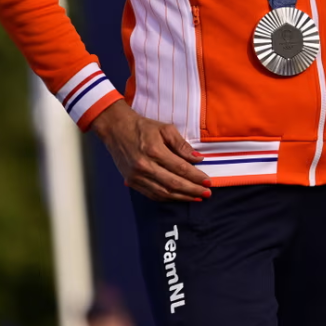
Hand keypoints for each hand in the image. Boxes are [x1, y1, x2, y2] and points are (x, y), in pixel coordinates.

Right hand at [90, 100, 211, 201]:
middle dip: (192, 190)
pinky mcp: (131, 182)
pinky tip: (179, 197)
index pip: (180, 168)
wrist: (116, 130)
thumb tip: (198, 159)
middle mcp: (144, 166)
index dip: (196, 177)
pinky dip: (167, 198)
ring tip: (196, 197)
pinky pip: (152, 194)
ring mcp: (136, 176)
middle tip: (207, 193)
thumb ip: (182, 145)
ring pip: (163, 192)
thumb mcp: (165, 129)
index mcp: (154, 151)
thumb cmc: (142, 127)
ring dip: (182, 197)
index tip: (208, 181)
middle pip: (173, 184)